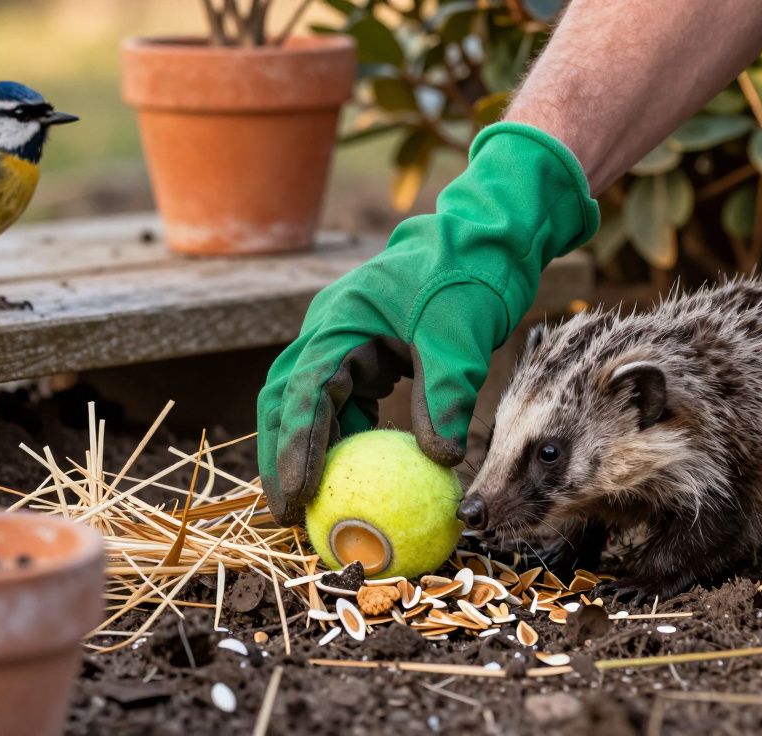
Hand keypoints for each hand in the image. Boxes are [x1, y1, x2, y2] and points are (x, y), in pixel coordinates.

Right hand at [257, 122, 598, 525]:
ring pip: (308, 405)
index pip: (302, 394)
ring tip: (314, 506)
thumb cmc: (467, 278)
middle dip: (279, 457)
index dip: (294, 449)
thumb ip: (446, 397)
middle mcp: (327, 331)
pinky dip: (343, 439)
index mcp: (338, 321)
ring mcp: (341, 342)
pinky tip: (359, 477)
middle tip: (289, 513)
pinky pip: (342, 404)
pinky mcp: (362, 354)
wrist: (483, 238)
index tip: (300, 495)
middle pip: (283, 402)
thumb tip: (440, 462)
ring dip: (307, 452)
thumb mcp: (460, 339)